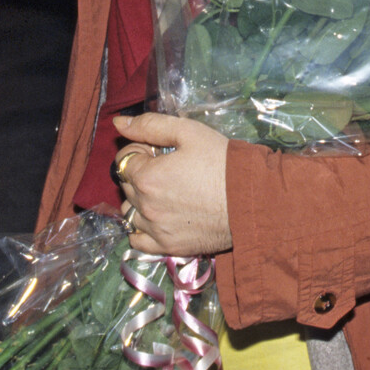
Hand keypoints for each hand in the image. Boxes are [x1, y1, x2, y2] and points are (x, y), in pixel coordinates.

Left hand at [113, 113, 231, 256]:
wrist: (250, 198)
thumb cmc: (221, 161)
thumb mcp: (188, 132)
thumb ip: (150, 125)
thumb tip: (118, 123)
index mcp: (147, 176)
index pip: (124, 159)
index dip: (141, 150)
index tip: (161, 150)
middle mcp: (145, 206)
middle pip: (126, 184)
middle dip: (141, 172)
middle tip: (169, 168)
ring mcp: (155, 229)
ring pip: (129, 212)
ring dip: (140, 200)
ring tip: (167, 192)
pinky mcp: (167, 247)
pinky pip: (138, 240)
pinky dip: (141, 229)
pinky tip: (158, 217)